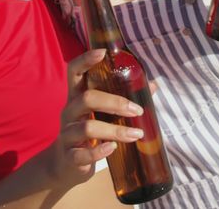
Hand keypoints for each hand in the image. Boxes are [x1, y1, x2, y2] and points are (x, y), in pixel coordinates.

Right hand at [50, 49, 145, 179]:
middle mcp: (69, 112)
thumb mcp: (102, 114)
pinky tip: (112, 148)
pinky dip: (99, 152)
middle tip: (137, 111)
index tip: (102, 52)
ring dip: (116, 130)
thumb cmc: (89, 134)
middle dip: (115, 102)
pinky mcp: (69, 156)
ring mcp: (67, 134)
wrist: (66, 166)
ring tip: (136, 134)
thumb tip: (152, 86)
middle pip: (87, 98)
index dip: (85, 60)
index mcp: (77, 97)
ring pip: (87, 127)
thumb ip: (122, 100)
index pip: (74, 72)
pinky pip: (82, 154)